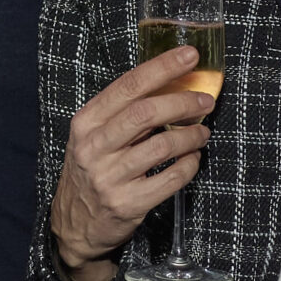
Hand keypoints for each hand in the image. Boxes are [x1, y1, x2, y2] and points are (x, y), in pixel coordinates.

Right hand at [49, 46, 215, 280]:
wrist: (75, 225)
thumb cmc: (92, 170)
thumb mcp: (94, 137)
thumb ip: (124, 113)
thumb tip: (172, 83)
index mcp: (86, 122)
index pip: (128, 85)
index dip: (163, 67)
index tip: (190, 55)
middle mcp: (94, 147)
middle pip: (146, 112)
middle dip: (183, 101)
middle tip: (206, 101)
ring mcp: (109, 178)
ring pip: (162, 146)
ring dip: (191, 136)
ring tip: (202, 132)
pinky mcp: (127, 204)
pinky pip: (171, 178)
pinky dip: (190, 165)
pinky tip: (193, 159)